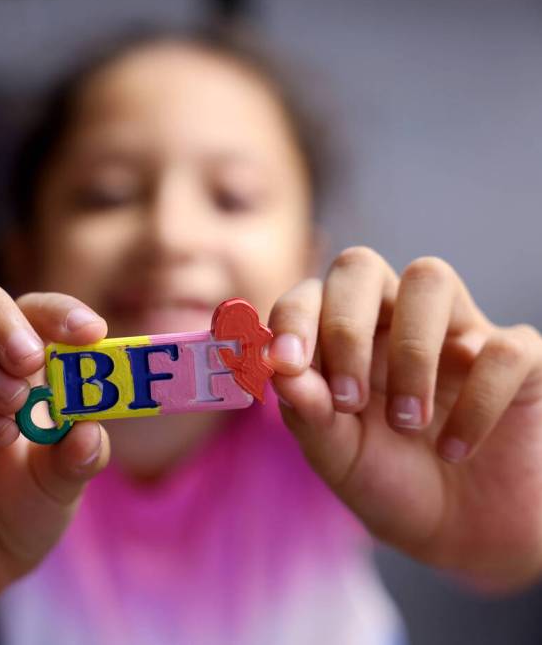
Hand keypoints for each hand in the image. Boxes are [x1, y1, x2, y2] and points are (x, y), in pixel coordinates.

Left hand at [266, 247, 541, 589]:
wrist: (459, 532)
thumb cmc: (387, 480)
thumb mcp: (336, 455)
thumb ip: (307, 412)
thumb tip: (280, 370)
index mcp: (341, 336)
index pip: (310, 293)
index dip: (294, 318)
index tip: (287, 364)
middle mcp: (393, 319)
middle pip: (361, 266)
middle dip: (345, 327)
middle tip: (348, 401)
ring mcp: (457, 330)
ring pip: (430, 279)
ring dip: (410, 352)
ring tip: (406, 423)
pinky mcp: (519, 360)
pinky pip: (503, 348)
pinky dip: (477, 402)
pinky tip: (455, 449)